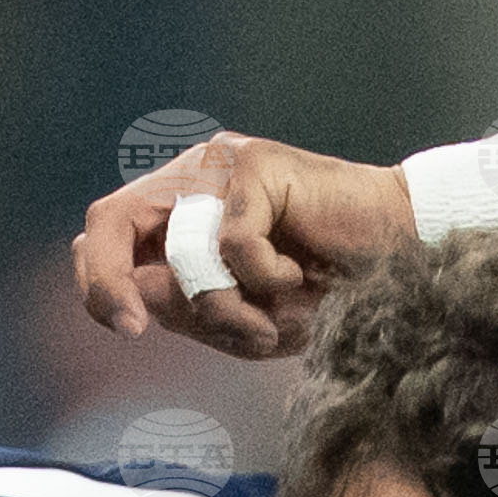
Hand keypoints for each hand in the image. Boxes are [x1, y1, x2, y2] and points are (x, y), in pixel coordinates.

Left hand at [67, 130, 417, 356]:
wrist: (400, 260)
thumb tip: (136, 292)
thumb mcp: (245, 319)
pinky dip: (267, 279)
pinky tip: (303, 273)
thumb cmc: (326, 291)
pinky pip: (232, 244)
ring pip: (180, 251)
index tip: (126, 331)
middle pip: (111, 220)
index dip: (97, 282)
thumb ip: (186, 309)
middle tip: (134, 329)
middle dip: (111, 283)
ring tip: (274, 317)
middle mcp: (191, 177)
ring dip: (225, 306)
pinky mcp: (256, 165)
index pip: (106, 233)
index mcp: (179, 209)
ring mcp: (221, 165)